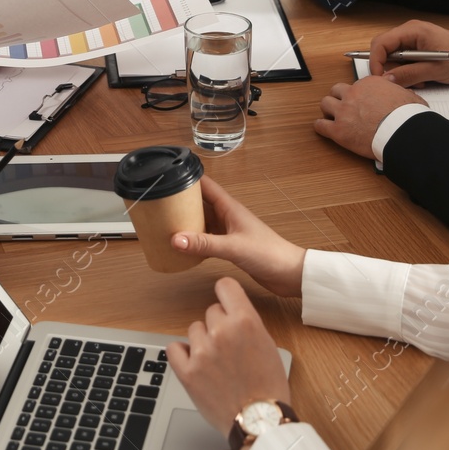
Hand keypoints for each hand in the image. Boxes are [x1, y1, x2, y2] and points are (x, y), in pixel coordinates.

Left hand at [167, 277, 292, 440]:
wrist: (259, 420)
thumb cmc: (268, 387)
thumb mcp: (268, 345)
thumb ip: (247, 324)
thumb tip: (231, 313)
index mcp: (246, 322)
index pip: (225, 286)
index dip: (226, 294)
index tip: (225, 301)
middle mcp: (222, 332)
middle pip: (211, 311)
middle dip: (219, 325)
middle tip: (229, 346)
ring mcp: (202, 352)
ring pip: (194, 329)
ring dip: (203, 341)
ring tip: (217, 361)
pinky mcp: (187, 371)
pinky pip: (174, 348)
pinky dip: (182, 354)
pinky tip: (195, 362)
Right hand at [169, 176, 305, 297]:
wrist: (289, 273)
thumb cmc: (269, 254)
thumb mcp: (233, 247)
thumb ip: (204, 244)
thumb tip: (176, 239)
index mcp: (229, 207)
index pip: (205, 185)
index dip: (187, 178)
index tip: (167, 176)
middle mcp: (227, 216)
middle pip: (199, 202)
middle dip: (181, 201)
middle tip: (159, 202)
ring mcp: (227, 231)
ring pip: (201, 220)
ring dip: (186, 221)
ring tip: (165, 223)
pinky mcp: (229, 246)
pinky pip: (205, 238)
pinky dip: (194, 240)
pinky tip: (183, 246)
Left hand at [314, 77, 423, 158]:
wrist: (402, 133)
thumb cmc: (407, 116)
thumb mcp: (408, 96)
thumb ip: (398, 89)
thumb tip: (397, 86)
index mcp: (369, 84)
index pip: (355, 85)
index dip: (357, 94)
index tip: (359, 100)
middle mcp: (353, 94)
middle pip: (336, 91)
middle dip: (338, 98)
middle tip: (343, 106)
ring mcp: (343, 111)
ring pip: (325, 104)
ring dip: (328, 110)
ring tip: (333, 116)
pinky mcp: (338, 130)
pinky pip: (320, 125)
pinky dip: (321, 126)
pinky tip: (324, 128)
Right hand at [369, 19, 448, 86]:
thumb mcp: (434, 70)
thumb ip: (408, 74)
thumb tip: (386, 80)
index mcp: (412, 30)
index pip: (381, 43)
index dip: (376, 61)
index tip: (380, 79)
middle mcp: (410, 32)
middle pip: (384, 50)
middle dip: (390, 68)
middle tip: (402, 82)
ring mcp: (414, 40)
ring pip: (393, 57)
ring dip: (401, 72)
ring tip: (419, 81)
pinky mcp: (418, 48)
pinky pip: (403, 60)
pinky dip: (408, 71)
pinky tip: (422, 78)